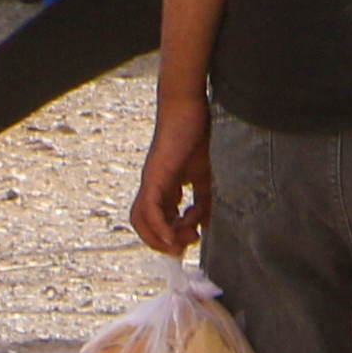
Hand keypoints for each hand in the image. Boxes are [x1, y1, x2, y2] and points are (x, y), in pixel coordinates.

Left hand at [130, 107, 212, 257]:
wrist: (189, 107)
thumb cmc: (198, 134)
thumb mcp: (207, 173)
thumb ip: (206, 198)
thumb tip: (209, 223)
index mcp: (166, 186)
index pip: (161, 218)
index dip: (174, 234)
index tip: (195, 237)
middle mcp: (154, 187)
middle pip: (145, 224)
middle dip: (164, 242)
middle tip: (187, 245)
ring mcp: (152, 183)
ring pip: (141, 221)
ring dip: (158, 239)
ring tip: (180, 244)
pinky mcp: (155, 178)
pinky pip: (150, 211)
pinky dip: (158, 228)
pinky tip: (172, 238)